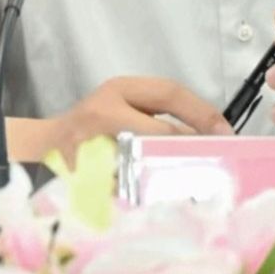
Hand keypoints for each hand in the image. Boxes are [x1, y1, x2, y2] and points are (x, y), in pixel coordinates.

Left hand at [46, 76, 229, 161]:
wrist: (49, 143)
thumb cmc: (68, 166)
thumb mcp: (96, 178)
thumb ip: (129, 179)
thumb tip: (172, 184)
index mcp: (103, 114)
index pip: (152, 124)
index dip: (182, 138)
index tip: (207, 152)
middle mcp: (115, 94)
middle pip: (168, 93)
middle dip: (201, 113)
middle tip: (225, 135)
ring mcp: (124, 89)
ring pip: (170, 92)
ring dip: (198, 111)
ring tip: (222, 133)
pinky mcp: (132, 92)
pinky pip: (166, 97)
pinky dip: (188, 110)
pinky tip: (203, 129)